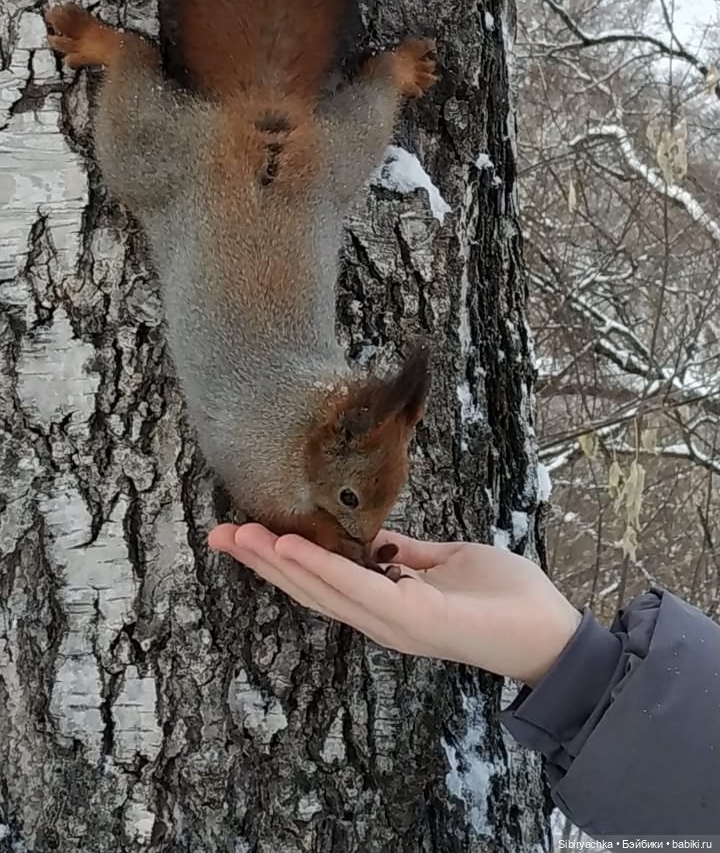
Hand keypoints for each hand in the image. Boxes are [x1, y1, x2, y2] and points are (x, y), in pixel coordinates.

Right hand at [208, 524, 580, 685]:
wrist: (549, 631)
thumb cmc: (505, 597)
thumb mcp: (447, 561)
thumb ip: (409, 556)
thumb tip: (377, 539)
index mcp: (386, 604)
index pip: (321, 582)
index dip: (280, 560)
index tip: (243, 533)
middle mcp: (380, 618)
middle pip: (308, 590)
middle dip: (262, 562)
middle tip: (219, 534)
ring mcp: (393, 622)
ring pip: (323, 590)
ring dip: (280, 563)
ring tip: (243, 536)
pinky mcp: (414, 618)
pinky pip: (359, 588)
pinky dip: (322, 568)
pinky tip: (293, 546)